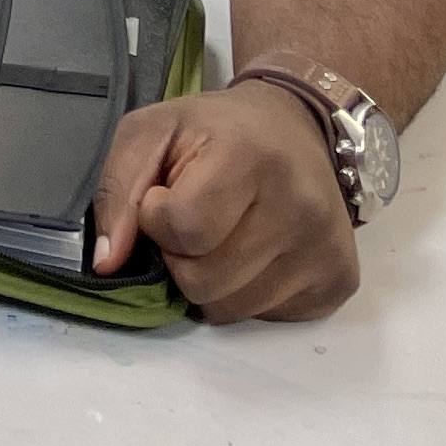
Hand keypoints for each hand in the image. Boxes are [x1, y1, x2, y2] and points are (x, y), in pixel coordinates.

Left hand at [91, 82, 360, 321]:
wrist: (296, 130)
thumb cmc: (216, 130)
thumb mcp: (152, 131)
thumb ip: (117, 190)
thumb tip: (106, 262)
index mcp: (249, 157)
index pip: (183, 229)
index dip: (156, 218)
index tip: (165, 195)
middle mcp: (299, 207)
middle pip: (203, 280)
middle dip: (180, 257)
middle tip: (194, 220)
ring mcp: (325, 248)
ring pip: (231, 309)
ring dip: (209, 281)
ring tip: (223, 236)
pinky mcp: (339, 280)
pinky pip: (265, 316)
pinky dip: (245, 293)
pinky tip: (255, 253)